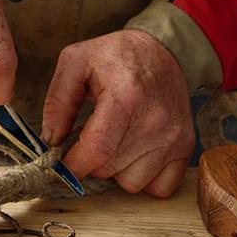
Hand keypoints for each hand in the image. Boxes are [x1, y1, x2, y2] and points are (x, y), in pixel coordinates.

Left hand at [41, 30, 194, 197]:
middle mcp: (155, 121)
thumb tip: (50, 141)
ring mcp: (174, 137)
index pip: (96, 152)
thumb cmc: (118, 55)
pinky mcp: (186, 147)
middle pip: (108, 169)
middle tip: (94, 135)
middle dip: (92, 159)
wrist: (164, 49)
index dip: (73, 165)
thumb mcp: (76, 62)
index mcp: (125, 98)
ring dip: (117, 169)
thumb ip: (57, 102)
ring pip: (131, 183)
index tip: (62, 162)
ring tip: (118, 139)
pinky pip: (158, 188)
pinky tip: (137, 152)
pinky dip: (144, 177)